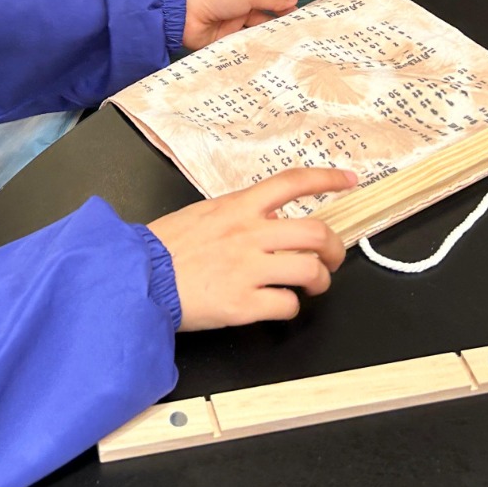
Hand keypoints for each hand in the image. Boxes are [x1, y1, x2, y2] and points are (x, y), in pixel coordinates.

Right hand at [148, 168, 354, 330]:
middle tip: (331, 258)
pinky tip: (279, 305)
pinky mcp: (242, 304)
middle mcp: (248, 234)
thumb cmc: (165, 247)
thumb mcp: (203, 214)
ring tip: (311, 286)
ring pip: (310, 271)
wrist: (138, 278)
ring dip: (319, 281)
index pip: (292, 183)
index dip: (327, 179)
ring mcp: (248, 270)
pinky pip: (286, 305)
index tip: (350, 180)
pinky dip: (290, 307)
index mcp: (238, 207)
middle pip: (316, 233)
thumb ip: (238, 215)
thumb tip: (267, 220)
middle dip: (335, 248)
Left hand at [181, 0, 296, 49]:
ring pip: (253, 37)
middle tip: (300, 41)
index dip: (283, 12)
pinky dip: (252, 53)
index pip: (268, 5)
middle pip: (262, 23)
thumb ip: (270, 0)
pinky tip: (268, 60)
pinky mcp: (223, 45)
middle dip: (277, 30)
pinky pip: (241, 50)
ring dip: (266, 42)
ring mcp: (230, 30)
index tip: (302, 21)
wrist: (184, 11)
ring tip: (289, 52)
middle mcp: (238, 13)